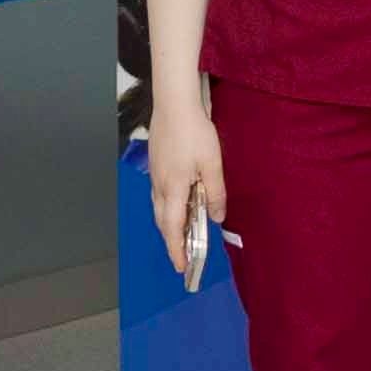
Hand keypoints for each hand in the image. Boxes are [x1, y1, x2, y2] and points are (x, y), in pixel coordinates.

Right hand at [143, 99, 226, 292]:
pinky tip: (176, 204)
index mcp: (173, 188)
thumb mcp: (212, 163)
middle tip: (182, 256)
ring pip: (158, 207)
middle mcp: (160, 185)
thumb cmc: (195, 132)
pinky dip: (166, 208)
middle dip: (171, 241)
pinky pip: (158, 194)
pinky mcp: (155, 164)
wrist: (173, 104)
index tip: (181, 266)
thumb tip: (216, 217)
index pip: (172, 227)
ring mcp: (155, 174)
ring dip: (168, 225)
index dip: (176, 249)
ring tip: (180, 235)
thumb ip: (215, 192)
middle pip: (162, 221)